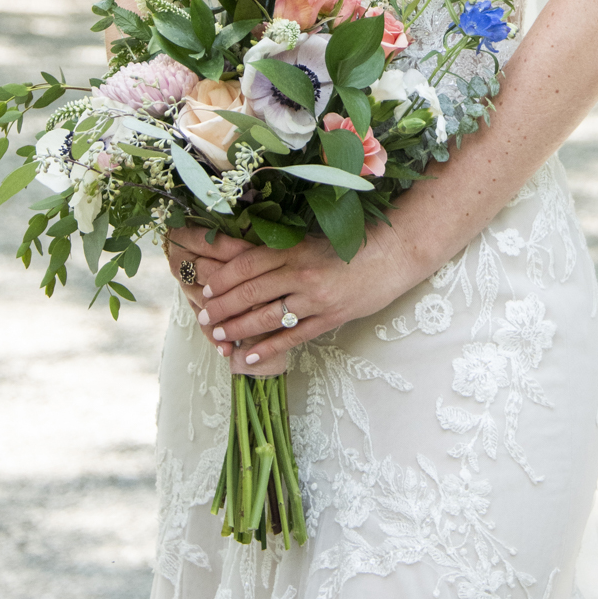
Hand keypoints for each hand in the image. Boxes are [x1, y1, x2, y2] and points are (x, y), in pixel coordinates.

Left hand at [165, 222, 422, 376]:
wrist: (393, 254)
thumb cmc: (352, 243)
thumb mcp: (313, 239)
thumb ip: (283, 250)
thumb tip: (246, 264)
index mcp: (295, 247)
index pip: (248, 264)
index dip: (224, 279)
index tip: (207, 289)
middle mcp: (302, 272)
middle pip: (251, 292)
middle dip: (223, 307)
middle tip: (204, 319)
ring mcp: (316, 298)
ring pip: (267, 317)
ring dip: (238, 329)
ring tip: (219, 337)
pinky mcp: (330, 318)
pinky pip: (291, 337)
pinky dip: (267, 349)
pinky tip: (248, 359)